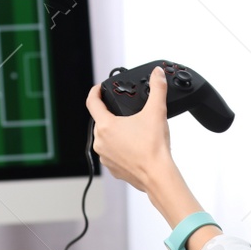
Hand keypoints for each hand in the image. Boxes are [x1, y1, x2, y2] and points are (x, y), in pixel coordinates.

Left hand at [85, 67, 175, 194]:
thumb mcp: (156, 111)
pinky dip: (120, 148)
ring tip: (133, 130)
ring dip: (116, 132)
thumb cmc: (153, 147)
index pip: (92, 102)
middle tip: (128, 112)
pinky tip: (135, 146)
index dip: (95, 91)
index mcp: (105, 126)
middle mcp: (100, 142)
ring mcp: (105, 157)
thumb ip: (157, 88)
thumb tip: (157, 73)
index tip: (99, 88)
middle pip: (101, 121)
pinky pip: (112, 153)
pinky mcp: (112, 168)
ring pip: (106, 138)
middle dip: (112, 114)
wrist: (158, 175)